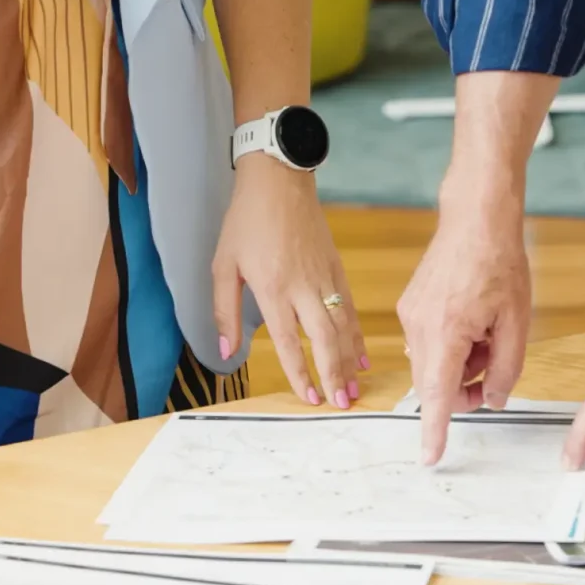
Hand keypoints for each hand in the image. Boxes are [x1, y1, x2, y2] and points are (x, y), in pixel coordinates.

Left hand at [213, 157, 365, 407]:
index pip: (289, 341)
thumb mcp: (223, 265)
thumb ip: (224, 310)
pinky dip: (358, 334)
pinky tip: (361, 355)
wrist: (278, 181)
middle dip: (333, 374)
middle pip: (324, 339)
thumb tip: (224, 351)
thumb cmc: (245, 222)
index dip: (300, 372)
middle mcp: (303, 287)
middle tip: (341, 403)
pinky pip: (351, 308)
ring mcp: (324, 278)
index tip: (309, 398)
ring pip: (343, 327)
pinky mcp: (336, 268)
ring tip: (354, 388)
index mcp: (273, 288)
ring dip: (349, 361)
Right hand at [397, 184, 532, 465]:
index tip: (430, 457)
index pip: (437, 394)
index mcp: (446, 332)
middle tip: (496, 369)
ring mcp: (410, 316)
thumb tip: (494, 400)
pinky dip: (452, 346)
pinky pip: (429, 344)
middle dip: (465, 388)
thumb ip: (506, 368)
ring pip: (433, 364)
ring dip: (461, 364)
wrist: (475, 217)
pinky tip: (473, 320)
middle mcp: (419, 328)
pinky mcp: (410, 307)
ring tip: (489, 333)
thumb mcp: (517, 321)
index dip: (435, 429)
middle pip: (436, 383)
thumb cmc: (499, 262)